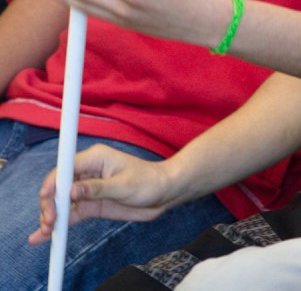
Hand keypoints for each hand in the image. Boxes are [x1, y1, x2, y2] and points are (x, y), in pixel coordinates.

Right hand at [29, 145, 175, 244]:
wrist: (163, 193)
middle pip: (60, 185)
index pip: (66, 167)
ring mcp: (89, 188)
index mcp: (96, 158)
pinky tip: (48, 233)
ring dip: (53, 215)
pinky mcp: (92, 203)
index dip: (53, 182)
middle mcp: (88, 172)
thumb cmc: (148, 181)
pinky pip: (72, 213)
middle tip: (50, 221)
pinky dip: (61, 223)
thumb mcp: (123, 185)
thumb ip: (97, 189)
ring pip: (63, 201)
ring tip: (46, 231)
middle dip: (51, 202)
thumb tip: (72, 190)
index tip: (46, 197)